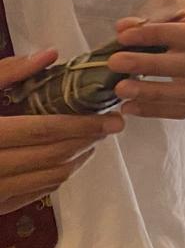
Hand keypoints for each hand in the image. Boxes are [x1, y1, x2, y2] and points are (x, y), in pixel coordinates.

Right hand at [0, 50, 123, 213]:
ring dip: (78, 158)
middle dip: (87, 139)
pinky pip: (36, 192)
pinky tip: (66, 159)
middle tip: (109, 125)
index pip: (43, 130)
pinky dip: (58, 175)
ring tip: (91, 139)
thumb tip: (51, 54)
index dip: (81, 124)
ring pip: (50, 177)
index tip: (112, 117)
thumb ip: (5, 74)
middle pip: (53, 155)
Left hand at [108, 0, 184, 119]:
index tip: (124, 37)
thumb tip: (123, 28)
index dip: (158, 36)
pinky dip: (157, 111)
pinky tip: (131, 107)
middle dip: (151, 66)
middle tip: (116, 63)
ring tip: (121, 90)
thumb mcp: (176, 8)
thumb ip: (152, 17)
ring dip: (154, 94)